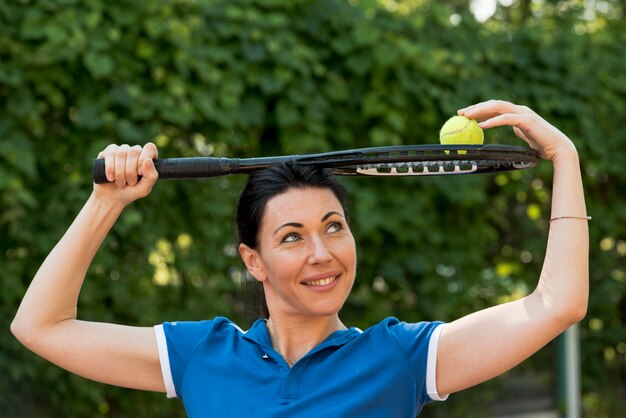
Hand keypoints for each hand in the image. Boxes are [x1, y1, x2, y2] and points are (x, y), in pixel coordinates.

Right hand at [93, 143, 158, 205]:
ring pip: (121, 153)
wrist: (111, 198)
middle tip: (130, 183)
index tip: (140, 172)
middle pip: (134, 151)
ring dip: (120, 172)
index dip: (144, 158)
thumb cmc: (130, 192)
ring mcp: (121, 150)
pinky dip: (110, 168)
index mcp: (147, 158)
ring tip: (120, 183)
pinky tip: (110, 177)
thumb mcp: (144, 188)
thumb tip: (148, 160)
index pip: (150, 148)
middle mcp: (135, 152)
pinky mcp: (108, 152)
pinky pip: (110, 153)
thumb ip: (151, 176)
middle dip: (131, 170)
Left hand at [458, 100, 577, 161]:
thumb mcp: (524, 135)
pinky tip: (482, 125)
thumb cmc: (542, 144)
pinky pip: (506, 119)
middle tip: (460, 113)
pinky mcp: (527, 120)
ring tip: (467, 117)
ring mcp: (524, 113)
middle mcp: (520, 110)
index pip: (495, 107)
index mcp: (518, 112)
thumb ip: (515, 129)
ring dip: (480, 110)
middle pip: (493, 104)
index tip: (464, 114)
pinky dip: (493, 121)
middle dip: (475, 107)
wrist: (558, 148)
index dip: (479, 109)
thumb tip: (505, 129)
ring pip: (498, 107)